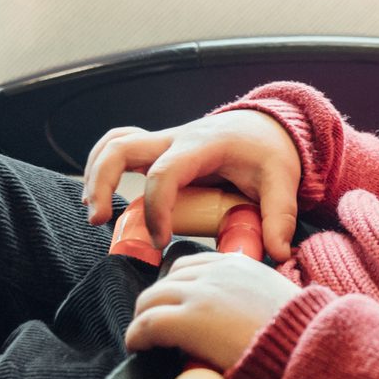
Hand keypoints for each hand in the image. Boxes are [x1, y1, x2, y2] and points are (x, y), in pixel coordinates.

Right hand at [83, 110, 302, 259]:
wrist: (266, 126)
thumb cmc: (269, 152)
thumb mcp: (283, 180)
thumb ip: (279, 215)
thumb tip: (277, 252)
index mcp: (203, 146)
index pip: (165, 172)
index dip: (157, 208)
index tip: (160, 241)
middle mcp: (176, 139)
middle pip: (121, 147)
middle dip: (102, 182)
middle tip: (102, 221)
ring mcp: (163, 142)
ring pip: (113, 143)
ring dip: (95, 175)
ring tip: (97, 215)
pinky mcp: (158, 151)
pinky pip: (119, 148)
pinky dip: (103, 168)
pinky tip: (102, 198)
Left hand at [125, 250, 302, 367]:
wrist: (302, 347)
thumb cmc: (298, 331)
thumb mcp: (277, 297)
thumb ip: (256, 294)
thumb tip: (246, 313)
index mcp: (237, 264)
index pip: (191, 265)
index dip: (177, 286)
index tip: (175, 304)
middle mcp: (215, 274)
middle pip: (167, 280)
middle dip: (157, 301)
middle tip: (154, 324)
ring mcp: (199, 296)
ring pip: (150, 299)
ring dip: (143, 318)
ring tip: (143, 337)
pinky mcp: (187, 322)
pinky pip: (146, 324)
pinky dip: (137, 335)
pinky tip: (138, 346)